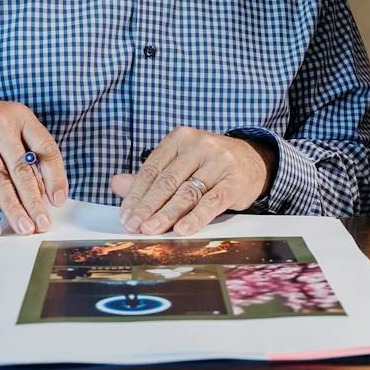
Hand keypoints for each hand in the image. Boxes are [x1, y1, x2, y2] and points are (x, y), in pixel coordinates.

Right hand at [0, 91, 67, 238]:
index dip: (55, 176)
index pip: (45, 147)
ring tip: (23, 228)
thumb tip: (42, 193)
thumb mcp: (6, 130)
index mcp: (19, 116)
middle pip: (21, 168)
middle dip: (34, 201)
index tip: (58, 201)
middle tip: (43, 224)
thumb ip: (24, 156)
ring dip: (13, 208)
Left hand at [110, 127, 269, 236]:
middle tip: (134, 226)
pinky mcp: (235, 181)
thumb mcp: (179, 163)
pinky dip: (196, 218)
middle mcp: (199, 146)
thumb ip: (150, 176)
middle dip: (148, 206)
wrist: (253, 160)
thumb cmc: (208, 164)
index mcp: (180, 139)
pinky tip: (182, 229)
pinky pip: (212, 202)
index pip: (152, 169)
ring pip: (187, 192)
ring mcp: (219, 162)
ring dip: (166, 214)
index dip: (136, 194)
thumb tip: (116, 184)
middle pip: (167, 181)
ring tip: (151, 230)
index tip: (125, 216)